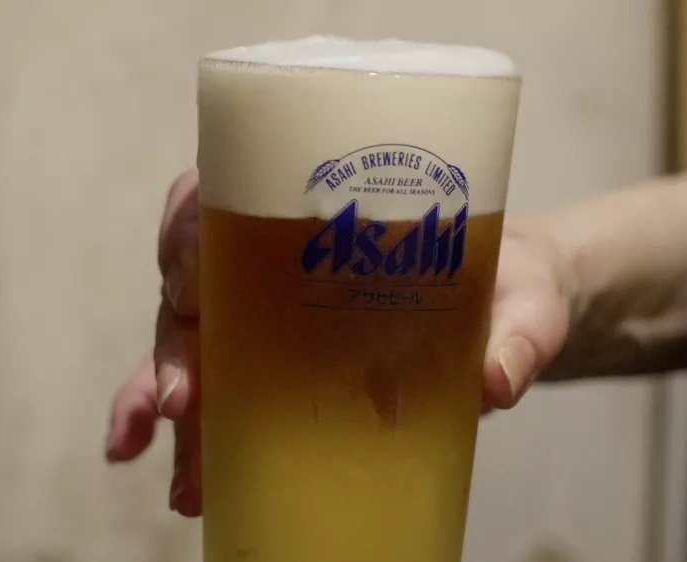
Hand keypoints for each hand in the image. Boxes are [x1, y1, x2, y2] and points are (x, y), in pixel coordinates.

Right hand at [104, 169, 570, 515]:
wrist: (519, 309)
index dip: (188, 230)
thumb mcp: (526, 296)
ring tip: (160, 457)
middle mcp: (281, 258)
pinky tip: (172, 472)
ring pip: (189, 343)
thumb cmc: (511, 279)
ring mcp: (273, 317)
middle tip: (184, 396)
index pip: (223, 192)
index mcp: (322, 207)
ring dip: (159, 395)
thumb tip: (495, 381)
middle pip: (196, 281)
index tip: (190, 278)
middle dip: (174, 339)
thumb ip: (522, 330)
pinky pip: (217, 393)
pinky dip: (183, 432)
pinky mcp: (282, 371)